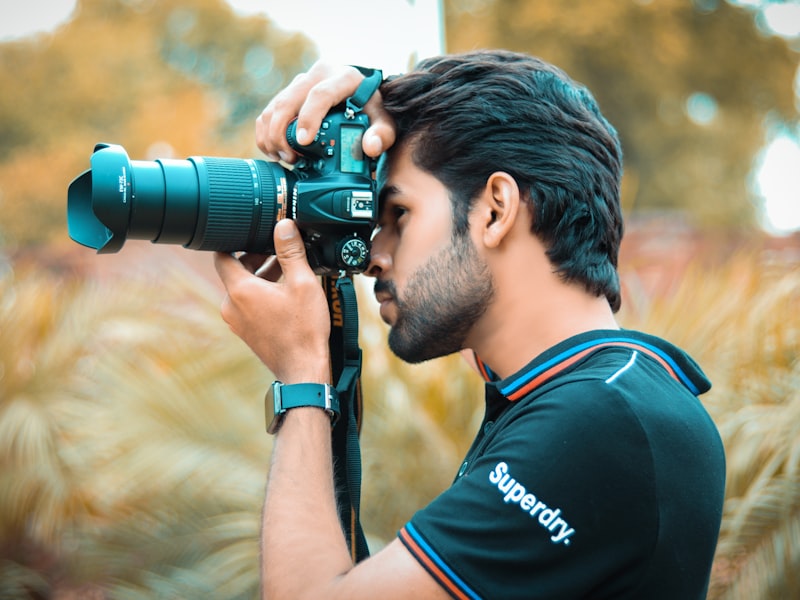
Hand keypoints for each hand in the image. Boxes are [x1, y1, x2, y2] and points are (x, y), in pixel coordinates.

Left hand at [214, 220, 330, 384]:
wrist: (303, 369)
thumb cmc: (303, 329)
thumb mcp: (302, 283)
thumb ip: (290, 251)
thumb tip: (284, 226)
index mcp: (240, 290)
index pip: (222, 255)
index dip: (235, 240)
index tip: (251, 232)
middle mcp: (232, 305)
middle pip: (235, 270)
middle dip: (255, 256)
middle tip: (279, 249)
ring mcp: (237, 321)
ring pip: (243, 288)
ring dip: (261, 275)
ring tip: (288, 269)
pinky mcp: (246, 331)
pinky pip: (249, 304)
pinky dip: (262, 293)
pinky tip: (286, 292)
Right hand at [256, 61, 395, 162]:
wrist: (364, 95)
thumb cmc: (374, 110)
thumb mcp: (384, 121)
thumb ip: (382, 134)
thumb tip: (370, 147)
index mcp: (344, 77)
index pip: (320, 94)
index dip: (309, 117)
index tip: (304, 142)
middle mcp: (319, 75)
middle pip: (288, 100)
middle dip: (282, 132)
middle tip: (291, 158)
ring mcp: (301, 82)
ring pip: (274, 107)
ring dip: (271, 135)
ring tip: (285, 159)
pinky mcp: (289, 93)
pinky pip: (268, 112)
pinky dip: (265, 133)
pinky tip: (275, 152)